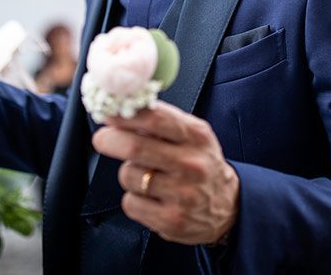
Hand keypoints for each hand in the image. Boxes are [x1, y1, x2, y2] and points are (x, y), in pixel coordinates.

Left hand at [92, 101, 237, 245]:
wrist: (227, 206)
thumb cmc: (202, 164)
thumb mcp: (193, 135)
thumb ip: (163, 122)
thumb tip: (122, 110)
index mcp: (197, 136)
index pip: (156, 118)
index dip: (125, 114)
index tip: (109, 111)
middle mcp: (192, 164)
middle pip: (135, 147)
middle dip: (110, 140)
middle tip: (103, 139)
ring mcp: (182, 194)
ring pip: (129, 175)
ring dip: (128, 173)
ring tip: (146, 176)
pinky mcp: (171, 220)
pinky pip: (130, 203)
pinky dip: (133, 199)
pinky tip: (150, 197)